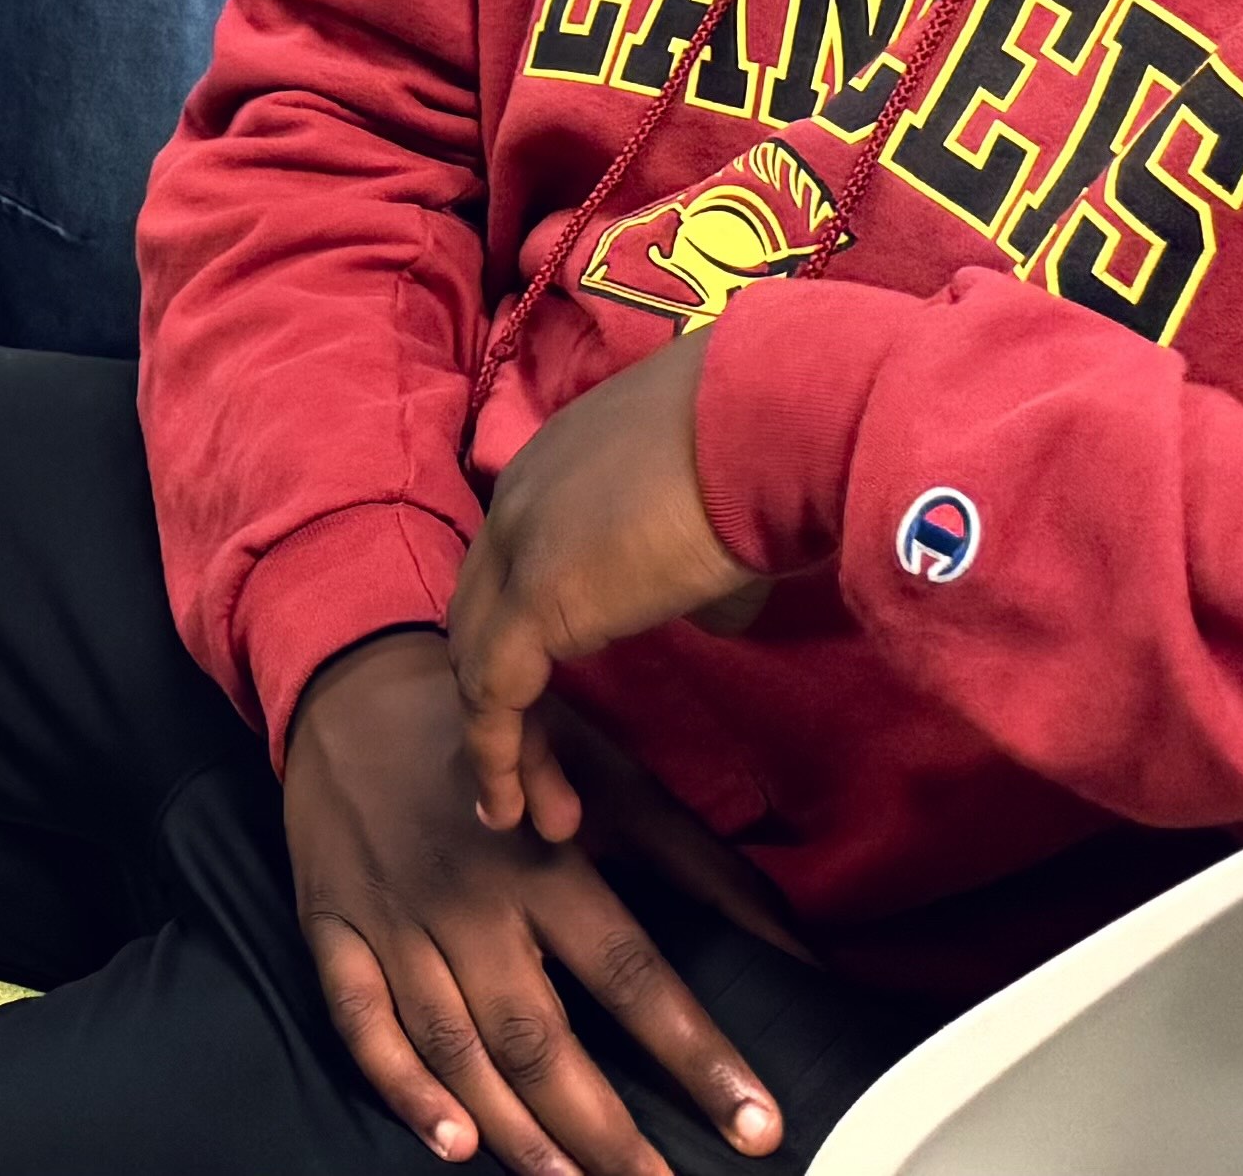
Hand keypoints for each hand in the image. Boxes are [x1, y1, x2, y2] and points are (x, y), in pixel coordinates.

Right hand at [286, 630, 781, 1175]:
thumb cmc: (502, 740)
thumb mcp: (604, 775)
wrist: (352, 681)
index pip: (630, 975)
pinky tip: (452, 1141)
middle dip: (604, 1132)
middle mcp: (466, 900)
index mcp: (539, 860)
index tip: (756, 1125)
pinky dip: (403, 1087)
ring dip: (517, 1131)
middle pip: (538, 1038)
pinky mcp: (331, 929)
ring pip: (456, 1046)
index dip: (695, 1056)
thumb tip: (796, 948)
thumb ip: (695, 864)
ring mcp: (393, 920)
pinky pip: (361, 1023)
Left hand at [450, 336, 771, 840]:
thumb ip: (689, 573)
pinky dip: (498, 753)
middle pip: (482, 617)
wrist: (763, 425)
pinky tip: (518, 806)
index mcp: (553, 473)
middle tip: (537, 774)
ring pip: (479, 660)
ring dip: (502, 744)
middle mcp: (518, 502)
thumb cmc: (757, 464)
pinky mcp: (533, 599)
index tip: (550, 704)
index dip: (523, 640)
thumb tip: (704, 612)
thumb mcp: (714, 523)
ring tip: (534, 816)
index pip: (512, 567)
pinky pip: (493, 690)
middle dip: (502, 701)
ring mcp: (518, 546)